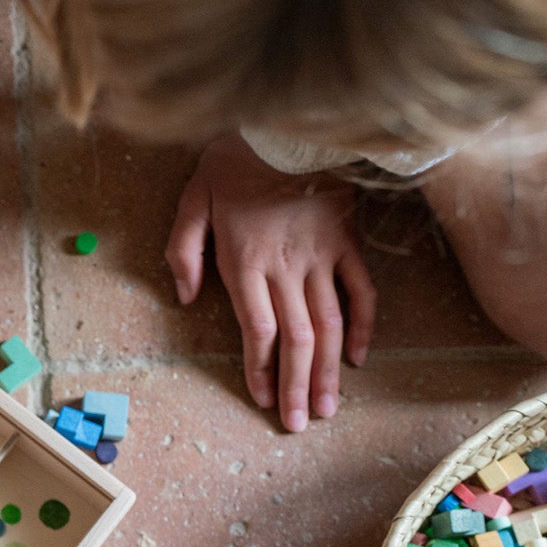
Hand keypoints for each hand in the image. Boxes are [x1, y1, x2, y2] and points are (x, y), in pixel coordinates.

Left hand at [165, 133, 376, 430]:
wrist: (285, 124)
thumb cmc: (232, 162)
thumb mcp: (192, 201)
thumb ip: (183, 252)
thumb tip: (183, 296)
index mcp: (245, 262)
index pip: (256, 330)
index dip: (260, 369)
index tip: (261, 400)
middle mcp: (286, 267)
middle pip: (296, 338)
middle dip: (295, 385)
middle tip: (298, 423)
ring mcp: (321, 256)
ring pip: (329, 324)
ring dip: (327, 370)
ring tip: (326, 407)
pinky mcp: (346, 242)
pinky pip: (360, 291)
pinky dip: (363, 326)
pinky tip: (358, 359)